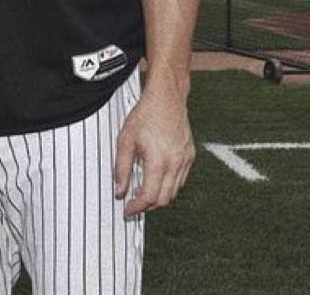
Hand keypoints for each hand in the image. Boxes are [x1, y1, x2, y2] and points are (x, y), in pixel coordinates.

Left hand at [113, 86, 194, 216]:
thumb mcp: (125, 140)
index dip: (137, 207)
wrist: (166, 99)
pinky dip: (169, 185)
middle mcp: (175, 164)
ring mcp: (185, 161)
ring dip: (159, 197)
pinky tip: (156, 178)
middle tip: (134, 205)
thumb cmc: (144, 116)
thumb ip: (121, 168)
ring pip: (174, 191)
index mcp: (158, 161)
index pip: (149, 196)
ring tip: (142, 192)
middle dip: (147, 206)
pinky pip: (181, 180)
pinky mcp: (190, 156)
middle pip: (163, 199)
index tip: (127, 210)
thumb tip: (118, 190)